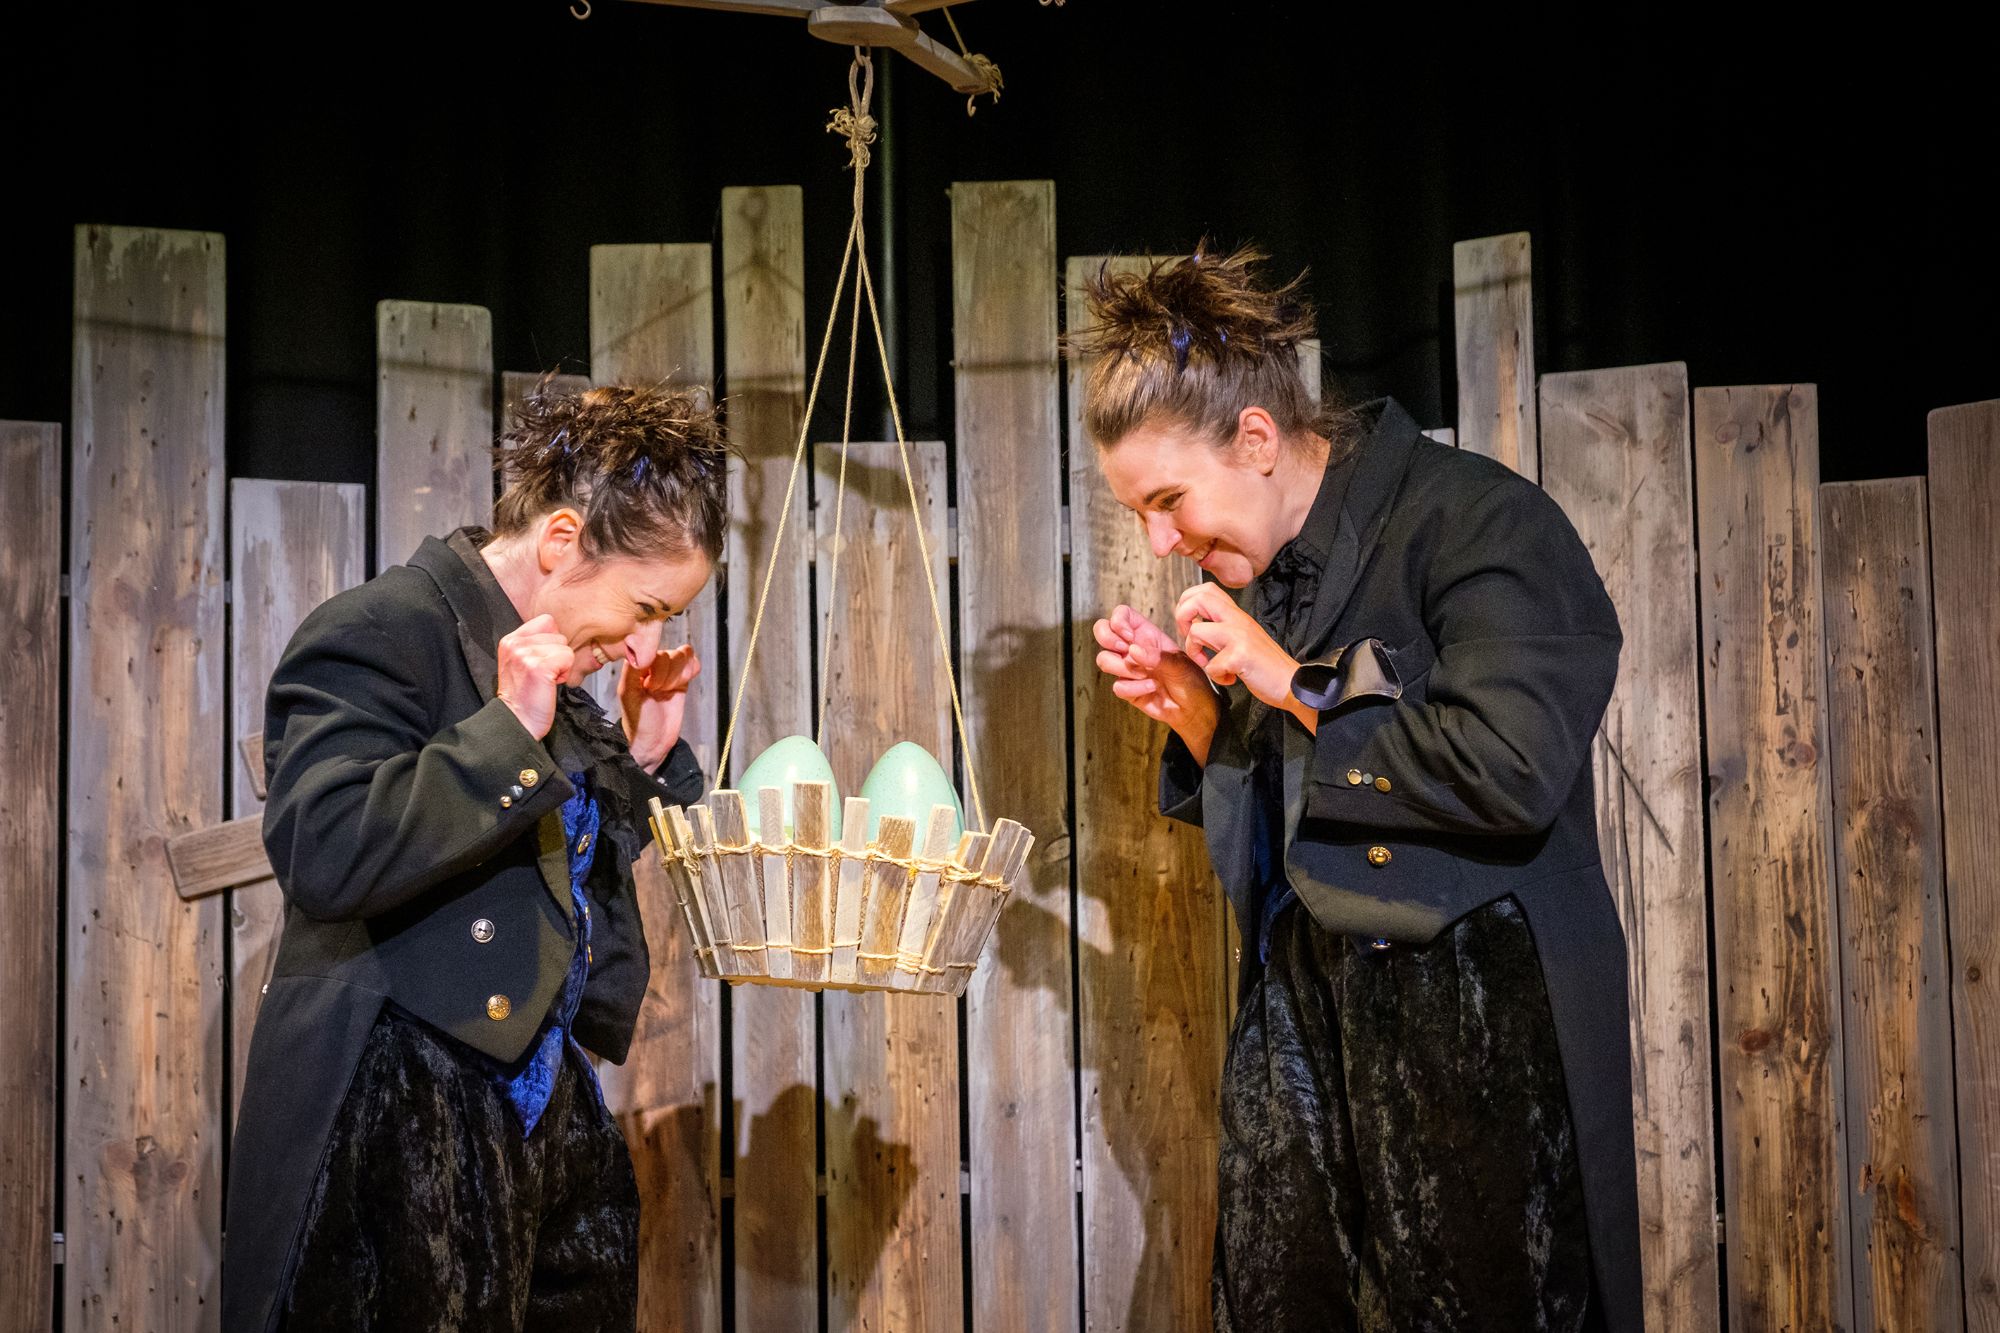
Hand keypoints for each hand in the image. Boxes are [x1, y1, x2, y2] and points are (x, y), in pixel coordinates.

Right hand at [496, 614, 574, 739]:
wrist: (517, 721)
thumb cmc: (524, 696)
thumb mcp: (522, 662)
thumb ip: (535, 644)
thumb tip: (559, 634)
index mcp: (510, 640)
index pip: (546, 621)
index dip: (552, 641)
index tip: (543, 661)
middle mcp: (515, 643)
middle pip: (558, 634)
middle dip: (557, 655)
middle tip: (543, 674)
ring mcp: (526, 654)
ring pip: (565, 647)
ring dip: (561, 665)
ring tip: (545, 680)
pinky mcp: (539, 666)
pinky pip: (568, 658)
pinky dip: (564, 673)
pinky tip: (550, 684)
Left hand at [620, 641, 700, 772]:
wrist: (653, 741)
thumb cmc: (637, 719)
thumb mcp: (628, 693)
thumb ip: (632, 668)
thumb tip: (637, 645)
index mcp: (637, 663)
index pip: (656, 650)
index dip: (657, 670)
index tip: (649, 687)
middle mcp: (653, 664)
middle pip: (672, 654)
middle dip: (668, 677)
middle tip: (657, 692)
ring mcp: (669, 670)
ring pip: (684, 656)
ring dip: (679, 676)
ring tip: (667, 691)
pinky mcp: (683, 679)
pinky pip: (694, 663)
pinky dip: (692, 671)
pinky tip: (682, 685)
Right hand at [1093, 604, 1221, 760]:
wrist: (1193, 708)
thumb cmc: (1190, 680)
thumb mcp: (1180, 663)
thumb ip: (1157, 656)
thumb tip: (1133, 650)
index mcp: (1146, 635)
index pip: (1122, 615)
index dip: (1119, 620)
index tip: (1130, 636)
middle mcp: (1133, 649)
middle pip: (1102, 631)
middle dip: (1107, 638)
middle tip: (1125, 649)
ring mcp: (1128, 669)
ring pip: (1104, 659)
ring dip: (1122, 667)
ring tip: (1144, 673)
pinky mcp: (1127, 689)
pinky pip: (1117, 686)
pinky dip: (1134, 688)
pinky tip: (1151, 688)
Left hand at [1173, 583, 1306, 718]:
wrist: (1292, 683)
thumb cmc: (1265, 664)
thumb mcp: (1243, 636)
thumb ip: (1223, 625)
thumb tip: (1194, 622)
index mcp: (1237, 614)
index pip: (1206, 589)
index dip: (1187, 603)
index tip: (1190, 624)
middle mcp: (1238, 620)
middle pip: (1198, 598)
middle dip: (1182, 618)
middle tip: (1191, 638)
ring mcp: (1239, 636)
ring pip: (1197, 631)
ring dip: (1195, 652)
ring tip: (1210, 664)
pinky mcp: (1240, 656)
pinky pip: (1211, 665)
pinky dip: (1217, 677)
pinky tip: (1230, 678)